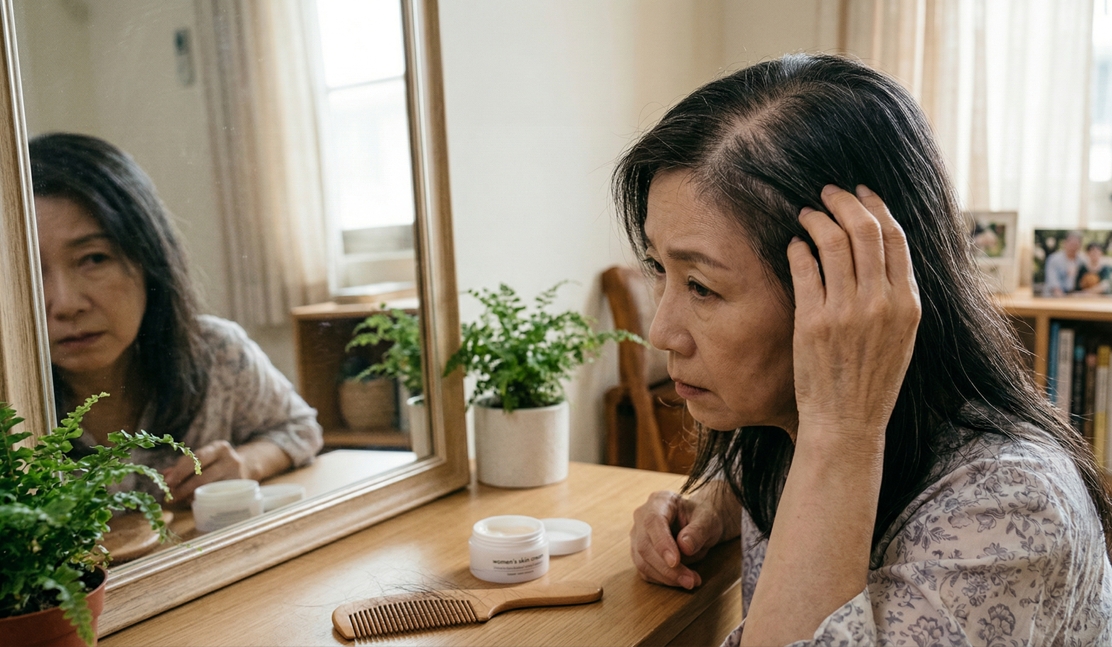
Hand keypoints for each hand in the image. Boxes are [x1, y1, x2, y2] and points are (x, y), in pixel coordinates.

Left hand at [161, 440, 247, 503]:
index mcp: (220, 448)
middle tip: (169, 497)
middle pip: (202, 475)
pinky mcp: (238, 490)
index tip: (166, 482)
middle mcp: (231, 459)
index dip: (180, 470)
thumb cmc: (217, 463)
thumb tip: (164, 475)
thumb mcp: (204, 458)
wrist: (246, 468)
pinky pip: (215, 496)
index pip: (198, 457)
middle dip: (183, 487)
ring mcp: (237, 475)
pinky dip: (201, 499)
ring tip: (177, 500)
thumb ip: (184, 465)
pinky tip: (192, 501)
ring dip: (189, 495)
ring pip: (208, 488)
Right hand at [629, 490, 725, 589]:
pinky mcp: (639, 553)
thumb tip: (684, 548)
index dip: (662, 544)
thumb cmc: (703, 518)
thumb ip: (698, 531)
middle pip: (644, 545)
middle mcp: (642, 517)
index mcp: (659, 501)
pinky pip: (646, 571)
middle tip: (690, 580)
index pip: (653, 522)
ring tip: (690, 581)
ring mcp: (638, 535)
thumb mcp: (708, 520)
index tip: (675, 562)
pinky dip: (663, 580)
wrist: (699, 523)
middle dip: (667, 568)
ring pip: (642, 562)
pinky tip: (681, 580)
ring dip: (666, 577)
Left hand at [787, 185, 919, 446]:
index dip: (876, 207)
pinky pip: (805, 268)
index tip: (861, 193)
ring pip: (833, 242)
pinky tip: (794, 246)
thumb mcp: (900, 337)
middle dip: (844, 202)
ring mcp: (846, 312)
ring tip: (806, 214)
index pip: (895, 238)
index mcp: (907, 304)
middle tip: (827, 193)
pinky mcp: (813, 322)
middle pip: (865, 229)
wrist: (847, 423)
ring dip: (816, 219)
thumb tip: (882, 251)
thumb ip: (894, 296)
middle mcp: (881, 303)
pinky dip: (798, 249)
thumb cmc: (871, 381)